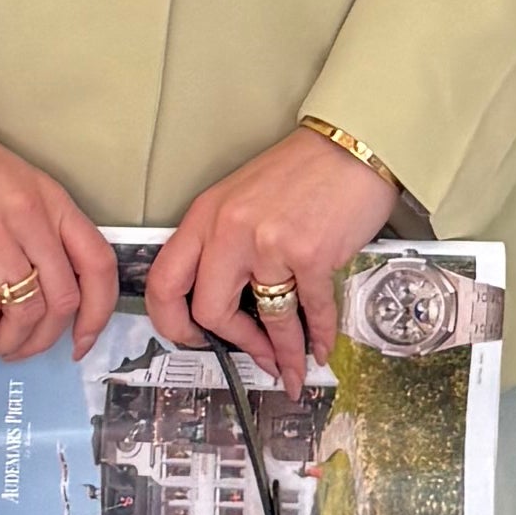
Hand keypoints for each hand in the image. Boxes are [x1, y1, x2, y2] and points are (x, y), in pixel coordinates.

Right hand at [0, 77, 119, 367]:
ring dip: (13, 343)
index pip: (99, 264)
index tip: (82, 339)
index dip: (99, 312)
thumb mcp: (12, 180)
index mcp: (50, 199)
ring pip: (26, 312)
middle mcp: (30, 217)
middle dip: (47, 338)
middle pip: (63, 299)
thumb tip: (39, 282)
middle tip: (24, 348)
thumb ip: (33, 223)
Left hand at [146, 129, 400, 396]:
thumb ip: (225, 244)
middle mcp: (229, 230)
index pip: (164, 282)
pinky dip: (317, 338)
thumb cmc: (301, 171)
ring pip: (266, 320)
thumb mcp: (241, 199)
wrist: (351, 145)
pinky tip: (319, 349)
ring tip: (290, 369)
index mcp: (205, 216)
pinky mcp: (311, 255)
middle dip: (233, 342)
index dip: (172, 322)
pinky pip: (310, 312)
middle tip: (250, 354)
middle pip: (207, 311)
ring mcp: (269, 244)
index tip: (193, 339)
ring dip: (281, 353)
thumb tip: (229, 302)